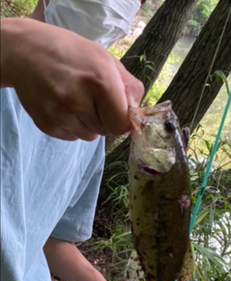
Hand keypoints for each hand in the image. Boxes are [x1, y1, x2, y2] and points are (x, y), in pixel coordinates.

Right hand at [1, 18, 143, 140]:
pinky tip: (63, 105)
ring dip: (88, 123)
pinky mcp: (49, 126)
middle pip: (106, 131)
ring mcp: (61, 116)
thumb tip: (137, 113)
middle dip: (104, 118)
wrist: (26, 53)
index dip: (121, 119)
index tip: (117, 110)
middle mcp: (80, 102)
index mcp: (100, 81)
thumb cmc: (71, 53)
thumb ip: (128, 86)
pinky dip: (72, 125)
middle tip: (91, 97)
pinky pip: (72, 136)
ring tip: (75, 100)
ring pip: (89, 135)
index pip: (121, 125)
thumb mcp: (105, 59)